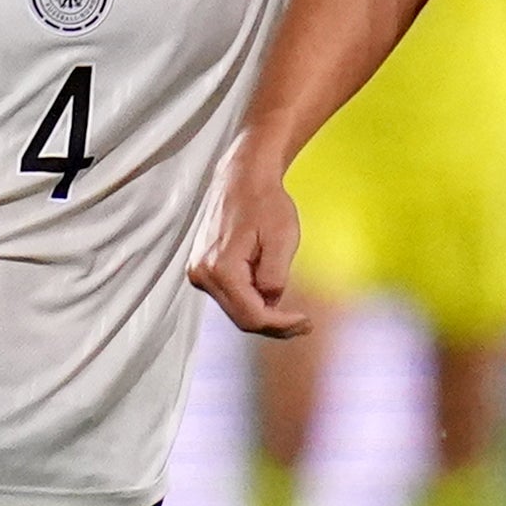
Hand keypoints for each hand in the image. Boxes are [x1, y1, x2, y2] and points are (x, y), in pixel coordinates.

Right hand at [184, 153, 311, 336]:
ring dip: (263, 312)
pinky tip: (270, 291)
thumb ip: (274, 277)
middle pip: (241, 318)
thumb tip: (270, 303)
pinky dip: (252, 300)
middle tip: (304, 324)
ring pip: (236, 309)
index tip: (306, 323)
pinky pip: (231, 296)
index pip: (252, 316)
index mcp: (220, 269)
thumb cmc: (266, 204)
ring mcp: (199, 273)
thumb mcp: (281, 239)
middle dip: (274, 325)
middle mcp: (202, 275)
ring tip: (290, 307)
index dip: (281, 326)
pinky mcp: (203, 270)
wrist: (243, 179)